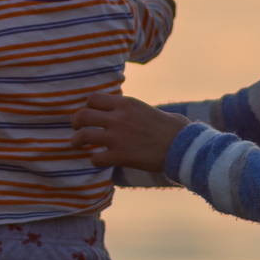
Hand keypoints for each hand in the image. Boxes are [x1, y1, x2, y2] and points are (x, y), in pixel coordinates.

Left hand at [70, 92, 189, 170]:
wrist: (183, 146)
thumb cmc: (173, 129)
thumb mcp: (150, 110)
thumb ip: (133, 110)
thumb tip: (130, 113)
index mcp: (126, 104)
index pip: (93, 98)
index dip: (87, 106)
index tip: (89, 114)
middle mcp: (118, 118)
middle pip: (82, 115)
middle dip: (76, 122)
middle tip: (76, 129)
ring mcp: (117, 137)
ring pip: (83, 135)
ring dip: (76, 141)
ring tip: (76, 145)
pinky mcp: (120, 155)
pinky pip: (95, 157)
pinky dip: (94, 160)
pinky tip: (99, 160)